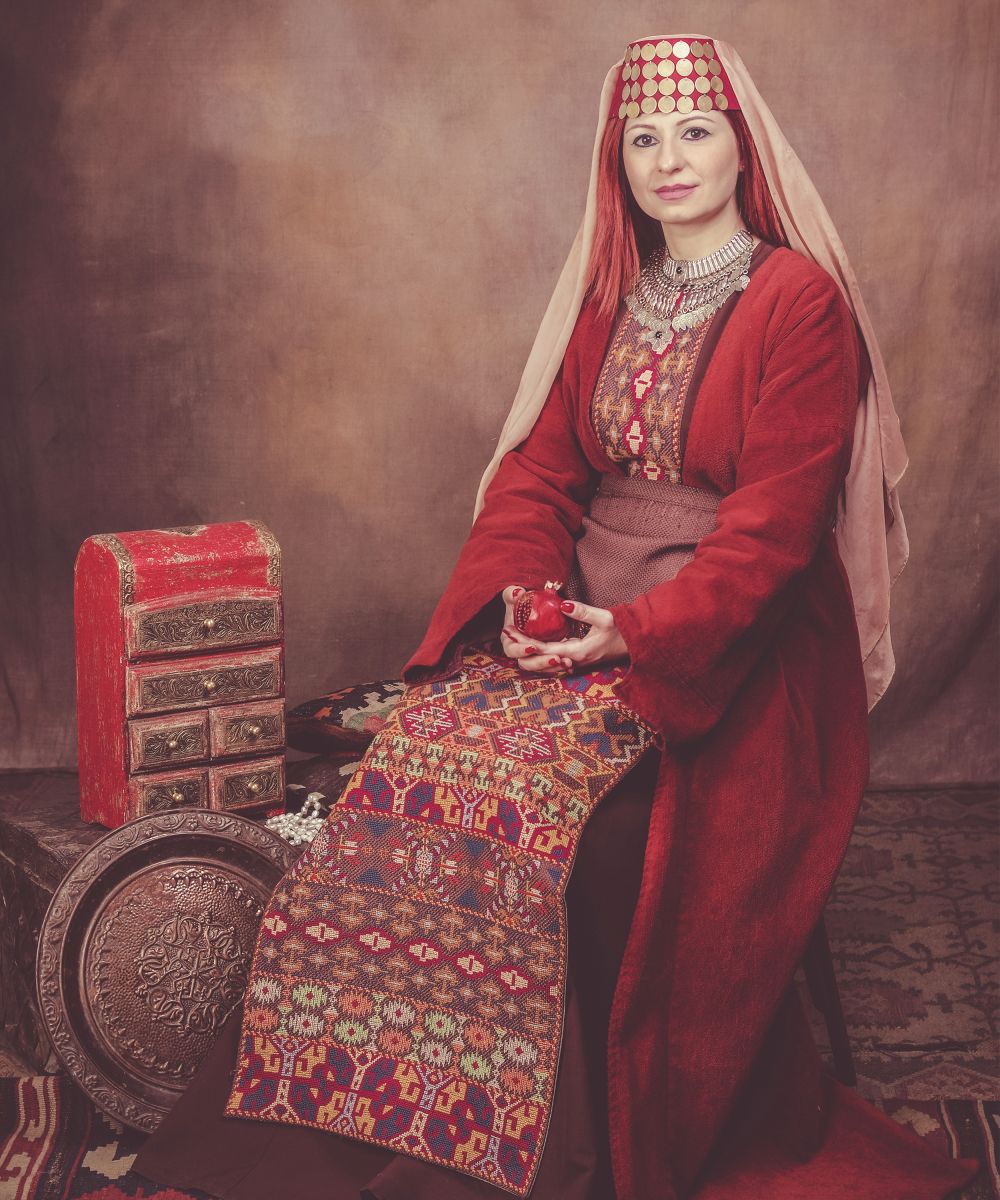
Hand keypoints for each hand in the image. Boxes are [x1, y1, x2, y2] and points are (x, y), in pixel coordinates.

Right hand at [500, 585, 571, 676]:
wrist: (527, 605)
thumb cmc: (517, 600)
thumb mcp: (513, 596)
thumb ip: (511, 594)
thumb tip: (518, 593)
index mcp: (508, 639)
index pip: (511, 649)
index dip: (520, 650)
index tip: (533, 647)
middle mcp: (519, 651)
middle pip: (527, 663)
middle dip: (541, 662)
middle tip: (556, 658)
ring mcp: (532, 655)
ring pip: (540, 668)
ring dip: (552, 668)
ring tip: (567, 663)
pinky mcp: (542, 656)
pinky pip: (549, 666)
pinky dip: (559, 666)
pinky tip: (570, 665)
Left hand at [500, 590, 626, 675]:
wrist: (634, 643)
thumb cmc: (621, 630)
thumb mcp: (604, 617)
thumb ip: (582, 611)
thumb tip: (561, 603)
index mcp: (579, 652)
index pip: (545, 649)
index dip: (526, 641)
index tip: (510, 631)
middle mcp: (574, 661)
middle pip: (541, 658)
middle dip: (522, 646)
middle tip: (506, 632)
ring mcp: (576, 662)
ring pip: (546, 661)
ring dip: (529, 650)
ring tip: (514, 637)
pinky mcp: (577, 659)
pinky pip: (554, 658)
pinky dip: (540, 652)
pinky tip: (532, 643)